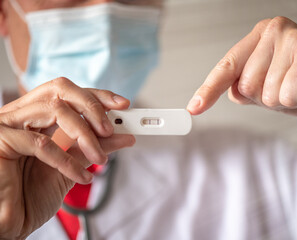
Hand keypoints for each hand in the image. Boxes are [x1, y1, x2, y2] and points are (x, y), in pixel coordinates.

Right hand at [0, 77, 134, 238]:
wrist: (7, 226)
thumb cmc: (32, 197)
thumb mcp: (72, 167)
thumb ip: (93, 148)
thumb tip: (125, 136)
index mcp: (37, 118)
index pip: (68, 93)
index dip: (96, 96)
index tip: (122, 104)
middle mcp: (20, 114)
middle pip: (61, 90)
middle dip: (92, 106)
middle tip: (110, 129)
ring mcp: (7, 124)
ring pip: (55, 110)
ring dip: (85, 135)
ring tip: (100, 159)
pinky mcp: (0, 140)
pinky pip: (43, 143)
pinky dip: (67, 161)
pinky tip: (80, 176)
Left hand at [187, 17, 296, 118]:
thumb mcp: (269, 87)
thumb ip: (245, 88)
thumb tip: (230, 93)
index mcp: (258, 36)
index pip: (225, 67)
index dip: (208, 90)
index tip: (193, 109)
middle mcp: (272, 31)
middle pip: (245, 87)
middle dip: (267, 98)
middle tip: (291, 87)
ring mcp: (291, 39)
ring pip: (266, 94)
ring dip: (285, 100)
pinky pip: (287, 96)